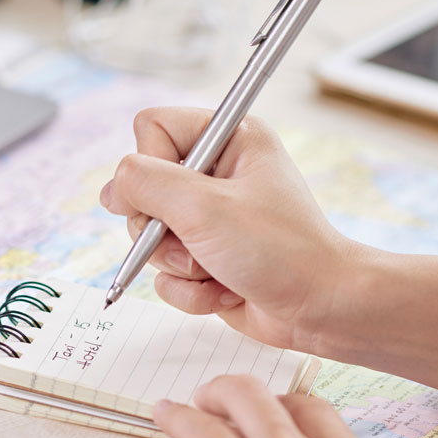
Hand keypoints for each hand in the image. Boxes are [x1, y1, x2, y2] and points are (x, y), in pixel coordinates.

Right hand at [100, 108, 437, 394]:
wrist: (323, 309)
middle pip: (142, 189)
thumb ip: (145, 184)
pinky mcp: (206, 258)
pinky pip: (165, 274)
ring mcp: (209, 219)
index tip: (177, 196)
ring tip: (217, 269)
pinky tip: (224, 291)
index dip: (151, 165)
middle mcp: (216, 174)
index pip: (151, 127)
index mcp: (228, 138)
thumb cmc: (283, 251)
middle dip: (164, 230)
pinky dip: (189, 291)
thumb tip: (114, 188)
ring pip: (149, 237)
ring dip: (178, 265)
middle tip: (199, 242)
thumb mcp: (204, 207)